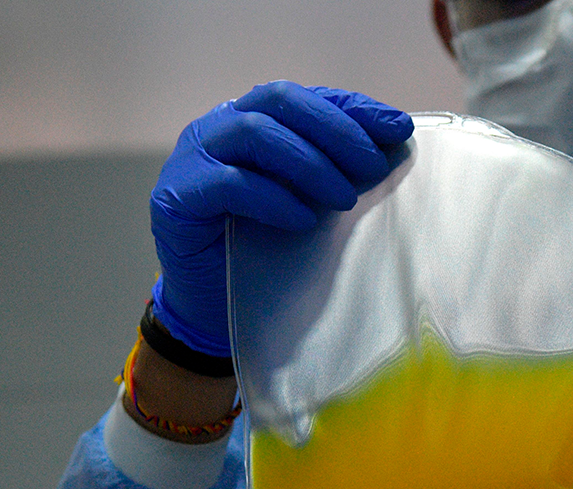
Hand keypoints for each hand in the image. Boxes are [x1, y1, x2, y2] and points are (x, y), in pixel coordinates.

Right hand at [149, 81, 413, 355]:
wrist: (213, 307)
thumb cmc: (266, 251)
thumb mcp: (310, 203)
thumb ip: (339, 170)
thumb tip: (394, 143)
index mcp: (253, 119)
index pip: (308, 97)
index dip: (353, 109)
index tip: (397, 129)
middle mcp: (219, 127)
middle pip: (280, 101)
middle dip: (336, 129)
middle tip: (373, 167)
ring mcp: (192, 158)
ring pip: (254, 132)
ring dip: (309, 162)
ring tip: (345, 199)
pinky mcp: (175, 197)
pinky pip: (226, 183)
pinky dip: (272, 198)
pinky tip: (303, 220)